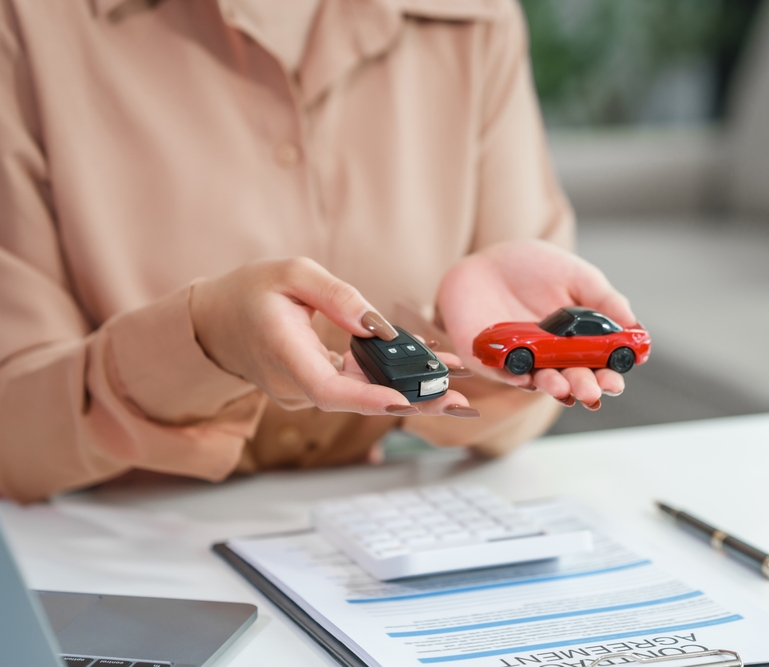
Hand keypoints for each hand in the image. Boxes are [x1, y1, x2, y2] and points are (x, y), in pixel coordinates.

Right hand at [190, 258, 477, 417]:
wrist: (215, 322)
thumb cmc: (251, 290)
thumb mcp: (292, 272)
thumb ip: (336, 296)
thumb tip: (378, 326)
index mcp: (284, 353)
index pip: (327, 389)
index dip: (366, 399)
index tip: (403, 400)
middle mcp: (294, 384)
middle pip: (356, 401)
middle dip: (411, 403)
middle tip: (459, 403)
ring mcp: (304, 391)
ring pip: (361, 396)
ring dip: (409, 392)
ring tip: (458, 387)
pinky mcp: (315, 388)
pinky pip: (355, 387)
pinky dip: (390, 380)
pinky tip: (428, 371)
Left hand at [437, 240, 635, 408]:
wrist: (486, 259)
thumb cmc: (532, 268)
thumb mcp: (577, 276)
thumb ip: (605, 300)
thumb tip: (635, 328)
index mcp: (577, 341)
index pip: (597, 365)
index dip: (608, 375)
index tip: (617, 380)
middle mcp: (551, 356)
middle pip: (571, 378)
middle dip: (583, 387)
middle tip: (593, 391)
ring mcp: (521, 359)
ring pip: (539, 380)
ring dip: (554, 387)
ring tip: (566, 388)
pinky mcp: (490, 358)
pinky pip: (502, 372)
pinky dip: (513, 377)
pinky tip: (525, 378)